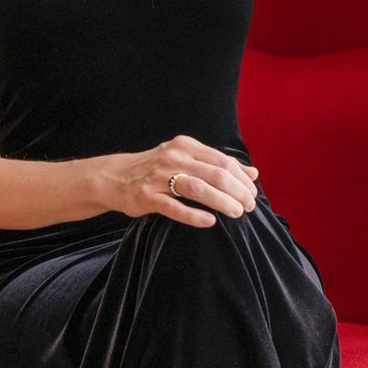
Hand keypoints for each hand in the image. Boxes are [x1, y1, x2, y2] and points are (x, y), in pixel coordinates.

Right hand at [103, 137, 259, 227]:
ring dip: (222, 201)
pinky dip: (194, 215)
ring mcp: (159, 176)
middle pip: (215, 174)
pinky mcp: (146, 196)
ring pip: (198, 188)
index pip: (223, 161)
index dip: (242, 178)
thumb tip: (253, 173)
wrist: (114, 177)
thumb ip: (218, 165)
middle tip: (249, 207)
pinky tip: (210, 221)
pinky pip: (174, 207)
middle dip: (238, 191)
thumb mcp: (187, 160)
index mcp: (186, 146)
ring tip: (237, 213)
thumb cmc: (157, 170)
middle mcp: (174, 157)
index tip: (253, 193)